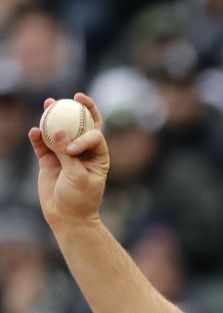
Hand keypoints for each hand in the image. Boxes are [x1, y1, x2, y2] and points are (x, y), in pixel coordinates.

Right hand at [28, 93, 108, 229]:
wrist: (66, 216)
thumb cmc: (80, 199)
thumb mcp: (78, 177)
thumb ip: (67, 154)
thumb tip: (57, 130)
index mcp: (98, 156)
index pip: (95, 135)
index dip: (84, 135)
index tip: (71, 151)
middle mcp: (82, 151)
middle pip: (82, 125)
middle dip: (80, 109)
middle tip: (74, 96)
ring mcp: (64, 154)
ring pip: (59, 131)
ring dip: (54, 117)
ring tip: (49, 103)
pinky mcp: (48, 160)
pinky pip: (42, 144)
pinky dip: (38, 137)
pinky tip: (34, 131)